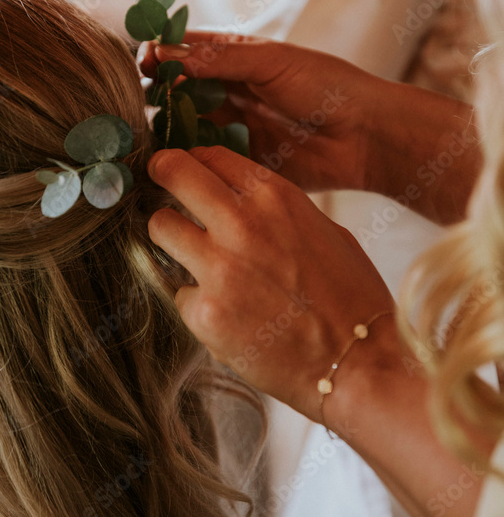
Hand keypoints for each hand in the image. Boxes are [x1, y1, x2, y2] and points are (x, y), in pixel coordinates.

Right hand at [139, 33, 383, 193]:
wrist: (365, 136)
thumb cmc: (326, 86)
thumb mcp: (271, 62)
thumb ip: (219, 60)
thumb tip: (166, 53)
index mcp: (236, 59)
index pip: (184, 51)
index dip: (160, 53)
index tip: (142, 60)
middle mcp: (229, 92)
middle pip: (177, 90)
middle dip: (156, 93)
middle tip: (139, 100)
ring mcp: (232, 127)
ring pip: (184, 126)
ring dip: (166, 127)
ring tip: (149, 130)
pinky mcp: (239, 162)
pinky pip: (204, 160)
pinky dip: (185, 160)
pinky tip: (168, 161)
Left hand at [147, 144, 394, 421]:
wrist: (359, 361)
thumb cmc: (350, 297)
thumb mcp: (324, 229)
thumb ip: (276, 210)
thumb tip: (241, 199)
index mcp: (275, 196)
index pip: (211, 155)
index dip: (195, 162)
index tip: (186, 170)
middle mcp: (242, 223)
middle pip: (173, 172)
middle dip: (162, 173)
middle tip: (157, 182)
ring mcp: (218, 268)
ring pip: (160, 226)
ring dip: (170, 236)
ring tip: (187, 253)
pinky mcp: (204, 312)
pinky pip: (179, 291)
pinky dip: (195, 300)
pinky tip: (223, 313)